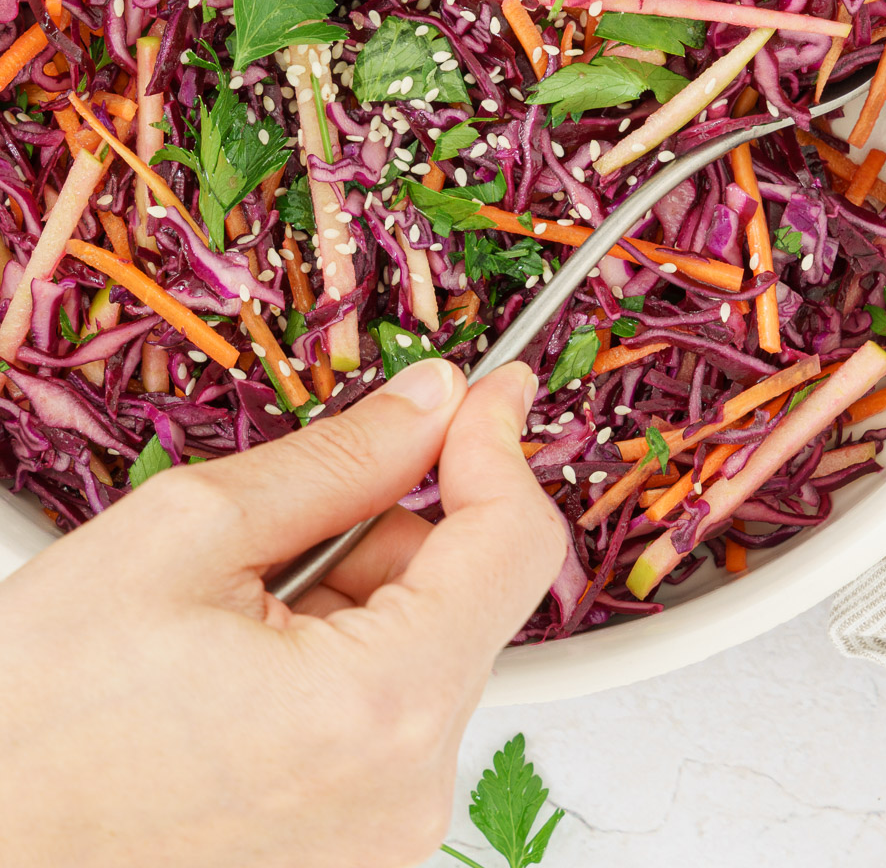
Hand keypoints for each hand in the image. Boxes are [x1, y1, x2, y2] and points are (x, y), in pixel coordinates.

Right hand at [0, 357, 564, 867]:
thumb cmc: (38, 717)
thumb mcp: (186, 532)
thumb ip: (339, 457)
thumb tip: (430, 399)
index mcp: (381, 705)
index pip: (515, 543)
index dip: (499, 443)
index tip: (488, 387)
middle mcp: (406, 793)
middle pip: (465, 598)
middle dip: (388, 531)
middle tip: (273, 531)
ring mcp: (380, 839)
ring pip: (422, 654)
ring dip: (351, 603)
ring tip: (225, 625)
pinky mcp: (349, 856)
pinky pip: (384, 720)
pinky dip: (335, 669)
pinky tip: (235, 677)